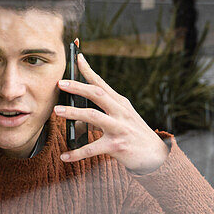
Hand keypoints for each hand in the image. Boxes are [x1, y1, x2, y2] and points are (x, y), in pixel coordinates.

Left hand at [55, 48, 169, 173]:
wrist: (156, 156)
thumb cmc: (135, 136)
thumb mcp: (122, 121)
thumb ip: (100, 117)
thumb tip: (77, 121)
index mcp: (121, 104)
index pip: (102, 84)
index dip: (89, 70)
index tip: (78, 57)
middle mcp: (121, 112)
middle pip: (97, 94)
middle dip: (78, 87)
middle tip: (60, 83)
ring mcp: (119, 128)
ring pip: (93, 116)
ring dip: (74, 112)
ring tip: (57, 111)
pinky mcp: (117, 146)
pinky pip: (92, 149)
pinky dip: (77, 152)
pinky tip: (65, 156)